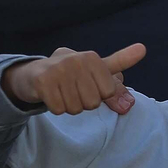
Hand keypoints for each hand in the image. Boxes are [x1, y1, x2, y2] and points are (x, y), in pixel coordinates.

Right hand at [1, 44, 144, 115]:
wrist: (33, 73)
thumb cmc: (71, 75)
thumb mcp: (96, 75)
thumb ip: (117, 84)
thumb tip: (135, 81)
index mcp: (93, 58)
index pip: (109, 92)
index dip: (99, 95)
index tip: (88, 85)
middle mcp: (77, 60)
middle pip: (93, 102)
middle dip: (83, 102)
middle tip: (72, 89)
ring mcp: (59, 69)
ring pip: (76, 108)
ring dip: (69, 106)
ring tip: (61, 91)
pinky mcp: (43, 81)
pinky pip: (60, 110)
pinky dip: (56, 108)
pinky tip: (50, 95)